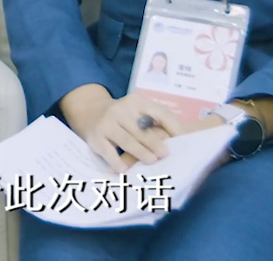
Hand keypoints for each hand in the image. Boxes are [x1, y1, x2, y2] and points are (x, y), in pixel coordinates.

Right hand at [59, 84, 182, 174]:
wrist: (89, 112)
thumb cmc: (124, 117)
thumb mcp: (138, 111)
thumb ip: (157, 122)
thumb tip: (181, 140)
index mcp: (137, 102)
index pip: (159, 113)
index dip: (172, 126)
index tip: (183, 139)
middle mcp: (120, 110)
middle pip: (141, 129)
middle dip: (154, 142)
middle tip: (165, 154)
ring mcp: (107, 123)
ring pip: (126, 140)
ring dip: (140, 152)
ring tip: (151, 161)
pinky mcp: (96, 137)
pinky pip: (107, 151)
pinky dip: (116, 161)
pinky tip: (124, 170)